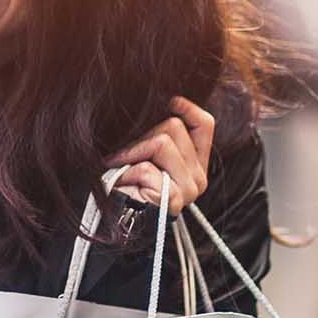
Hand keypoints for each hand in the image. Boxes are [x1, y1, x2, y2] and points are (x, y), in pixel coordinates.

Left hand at [105, 96, 214, 213]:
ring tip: (121, 167)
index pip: (205, 124)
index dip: (187, 107)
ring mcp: (188, 189)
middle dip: (141, 135)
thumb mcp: (143, 153)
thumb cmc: (123, 183)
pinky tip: (123, 182)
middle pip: (174, 127)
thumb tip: (159, 104)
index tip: (169, 100)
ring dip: (131, 152)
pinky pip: (147, 167)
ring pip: (162, 142)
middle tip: (124, 155)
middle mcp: (198, 177)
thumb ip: (156, 134)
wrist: (113, 218)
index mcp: (195, 164)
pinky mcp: (173, 198)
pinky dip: (127, 171)